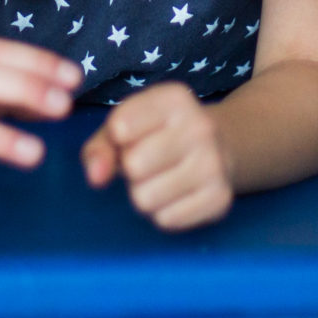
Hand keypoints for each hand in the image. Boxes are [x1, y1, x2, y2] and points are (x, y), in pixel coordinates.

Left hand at [81, 82, 233, 229]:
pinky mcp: (220, 198)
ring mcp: (215, 163)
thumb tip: (96, 177)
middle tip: (148, 162)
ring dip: (145, 194)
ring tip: (162, 179)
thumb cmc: (158, 135)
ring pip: (146, 198)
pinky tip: (178, 194)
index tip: (133, 136)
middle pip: (133, 166)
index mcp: (174, 98)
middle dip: (132, 171)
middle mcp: (200, 126)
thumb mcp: (125, 127)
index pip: (120, 127)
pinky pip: (166, 219)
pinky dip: (164, 212)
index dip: (118, 140)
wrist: (221, 147)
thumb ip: (99, 148)